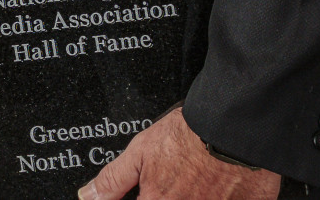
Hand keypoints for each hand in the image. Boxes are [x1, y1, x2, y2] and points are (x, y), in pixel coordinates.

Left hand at [81, 108, 279, 199]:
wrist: (231, 127)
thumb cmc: (188, 137)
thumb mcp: (140, 153)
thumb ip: (113, 181)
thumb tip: (87, 196)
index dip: (143, 197)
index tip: (150, 189)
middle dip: (168, 193)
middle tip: (177, 178)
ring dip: (192, 194)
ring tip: (196, 179)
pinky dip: (218, 197)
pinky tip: (217, 184)